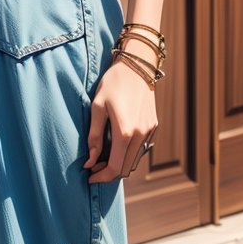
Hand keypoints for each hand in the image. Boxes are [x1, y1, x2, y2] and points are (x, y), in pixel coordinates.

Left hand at [83, 61, 157, 182]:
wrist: (137, 66)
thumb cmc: (113, 84)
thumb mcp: (97, 107)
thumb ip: (94, 136)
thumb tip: (90, 161)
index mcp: (125, 132)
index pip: (114, 168)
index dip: (101, 177)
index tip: (89, 177)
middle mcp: (140, 135)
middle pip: (126, 169)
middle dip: (109, 173)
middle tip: (94, 168)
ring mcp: (149, 131)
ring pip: (135, 161)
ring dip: (120, 164)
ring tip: (103, 157)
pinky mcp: (153, 126)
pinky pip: (141, 149)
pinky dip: (129, 154)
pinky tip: (117, 146)